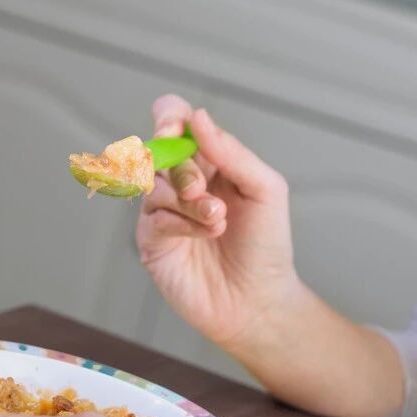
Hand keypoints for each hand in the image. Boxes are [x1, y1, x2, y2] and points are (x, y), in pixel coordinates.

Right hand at [137, 94, 300, 352]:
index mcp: (206, 159)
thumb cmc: (266, 244)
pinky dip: (182, 223)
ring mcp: (161, 209)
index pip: (173, 119)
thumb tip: (197, 117)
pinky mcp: (150, 239)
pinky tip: (206, 234)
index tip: (173, 129)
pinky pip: (153, 216)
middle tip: (203, 190)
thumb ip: (232, 152)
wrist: (258, 300)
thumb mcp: (265, 189)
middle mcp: (178, 180)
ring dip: (189, 200)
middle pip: (157, 151)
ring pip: (154, 184)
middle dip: (182, 169)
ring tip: (218, 220)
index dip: (168, 117)